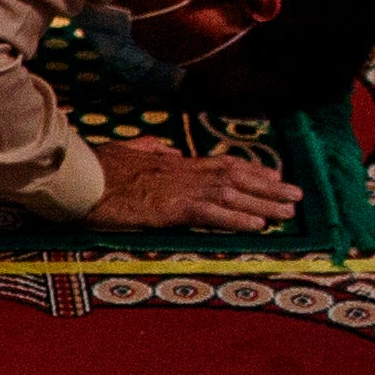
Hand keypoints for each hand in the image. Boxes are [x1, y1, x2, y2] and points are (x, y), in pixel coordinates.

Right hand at [84, 136, 301, 231]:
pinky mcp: (170, 208)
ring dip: (263, 203)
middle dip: (269, 186)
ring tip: (289, 211)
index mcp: (173, 162)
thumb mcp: (125, 152)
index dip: (251, 170)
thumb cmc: (94, 168)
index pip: (221, 164)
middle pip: (236, 176)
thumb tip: (166, 150)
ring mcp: (178, 189)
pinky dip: (237, 218)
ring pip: (232, 194)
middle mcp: (183, 172)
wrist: (77, 177)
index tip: (274, 176)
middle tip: (297, 195)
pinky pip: (211, 213)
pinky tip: (257, 224)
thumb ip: (149, 150)